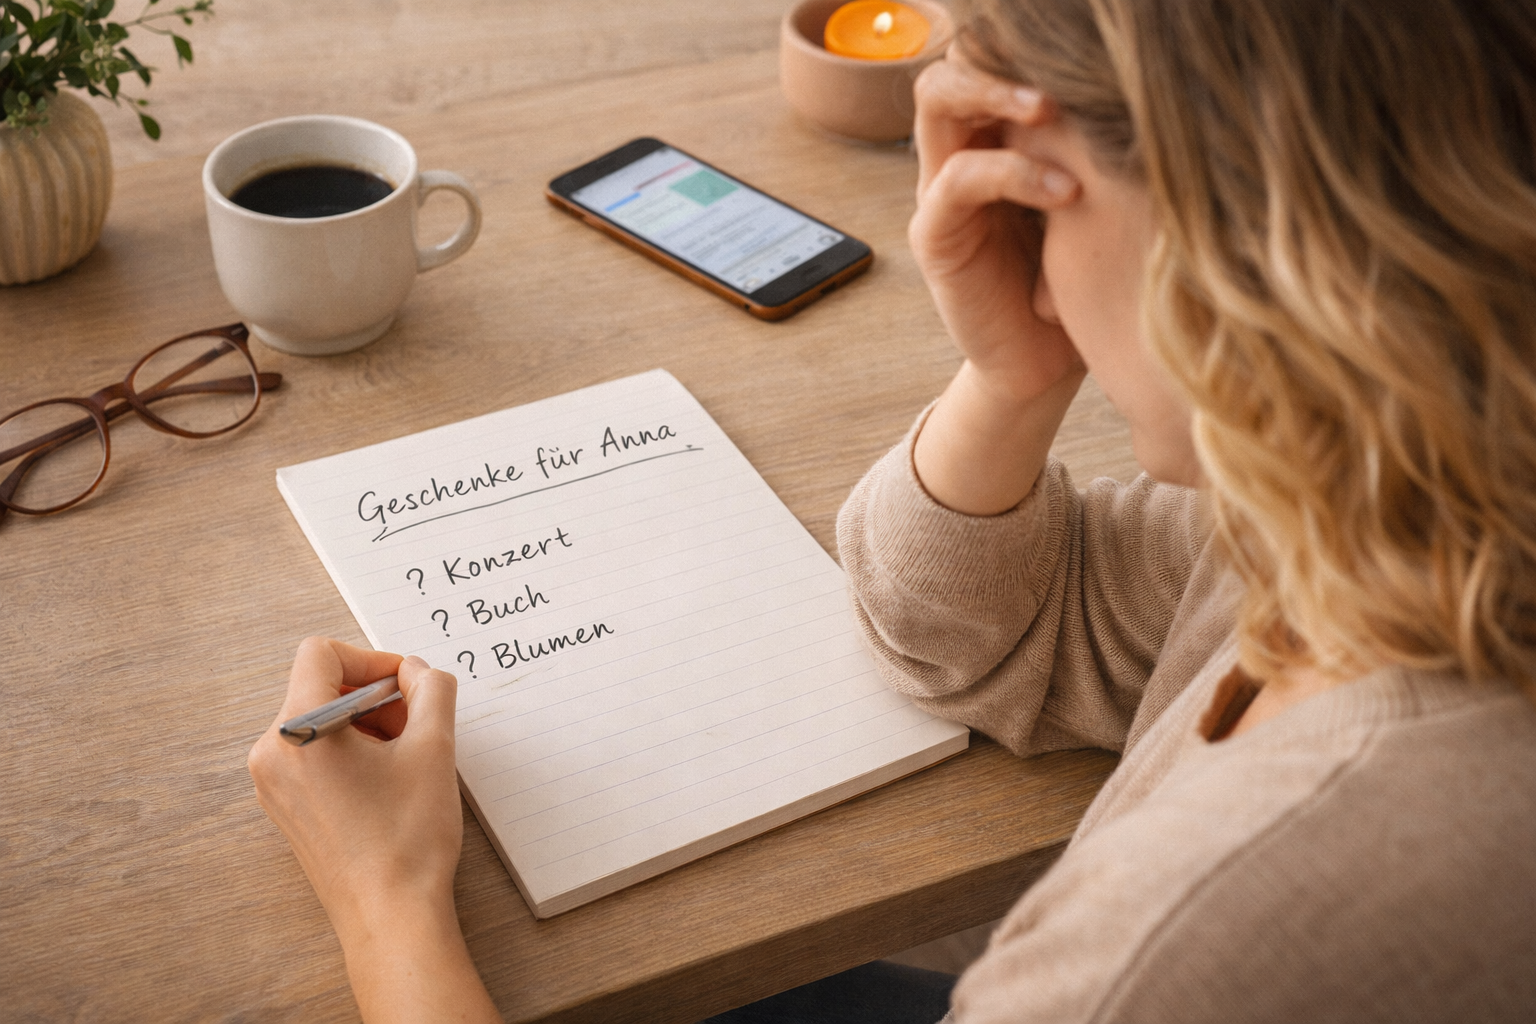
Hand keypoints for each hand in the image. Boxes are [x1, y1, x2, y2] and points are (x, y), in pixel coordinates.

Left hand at [248, 638, 498, 1023]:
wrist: (391, 915)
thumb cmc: (407, 839)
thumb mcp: (434, 748)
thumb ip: (432, 690)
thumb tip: (418, 671)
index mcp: (298, 730)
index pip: (321, 653)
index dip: (373, 658)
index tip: (408, 684)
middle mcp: (272, 754)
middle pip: (321, 686)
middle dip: (375, 695)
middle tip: (417, 724)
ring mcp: (273, 785)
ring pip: (319, 721)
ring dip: (367, 724)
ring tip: (406, 757)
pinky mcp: (285, 808)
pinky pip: (313, 754)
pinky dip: (351, 751)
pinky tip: (387, 780)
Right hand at [908, 55, 1087, 514]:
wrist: (1047, 364)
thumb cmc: (1086, 277)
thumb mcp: (1101, 197)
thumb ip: (1100, 142)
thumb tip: (1163, 79)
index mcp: (997, 135)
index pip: (992, 58)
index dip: (1025, 44)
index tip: (1089, 46)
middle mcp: (961, 152)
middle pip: (954, 63)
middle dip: (1000, 55)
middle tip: (1057, 73)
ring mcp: (941, 191)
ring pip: (937, 102)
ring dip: (994, 93)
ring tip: (1049, 108)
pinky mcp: (936, 236)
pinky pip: (956, 180)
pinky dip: (1012, 174)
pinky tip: (1065, 193)